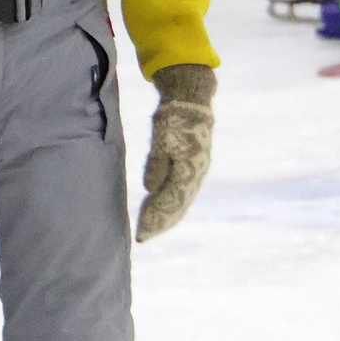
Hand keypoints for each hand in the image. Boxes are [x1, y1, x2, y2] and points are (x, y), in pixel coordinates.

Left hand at [135, 64, 214, 242]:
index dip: (155, 217)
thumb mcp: (162, 137)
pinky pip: (183, 194)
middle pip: (178, 206)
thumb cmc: (174, 118)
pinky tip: (161, 212)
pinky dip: (172, 206)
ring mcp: (198, 173)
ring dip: (167, 218)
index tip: (141, 231)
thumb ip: (156, 163)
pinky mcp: (194, 170)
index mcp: (189, 168)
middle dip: (160, 223)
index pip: (170, 200)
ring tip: (151, 230)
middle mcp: (196, 175)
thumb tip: (150, 187)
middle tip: (142, 237)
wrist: (192, 103)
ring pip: (182, 202)